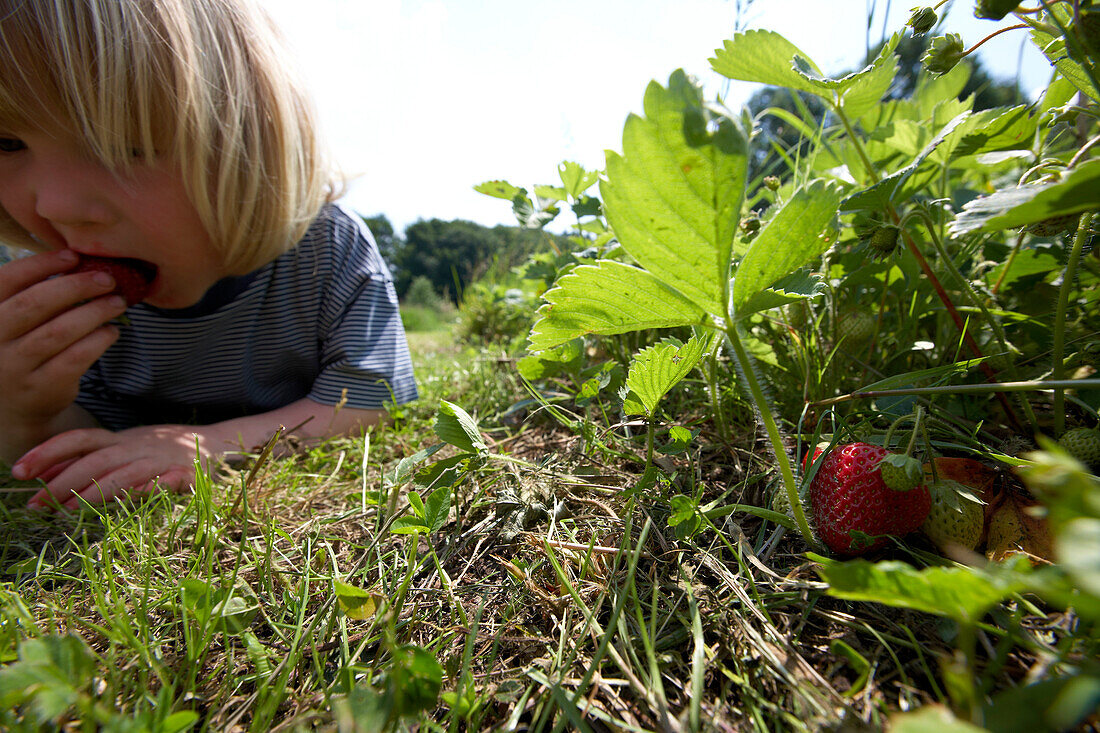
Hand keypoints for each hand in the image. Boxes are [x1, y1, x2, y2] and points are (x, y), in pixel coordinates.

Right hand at [0, 249, 127, 454]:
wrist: (15, 408)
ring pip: (58, 331)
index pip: (7, 280)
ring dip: (94, 312)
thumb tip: (76, 260)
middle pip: (34, 304)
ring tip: (117, 302)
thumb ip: (32, 294)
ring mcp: (14, 367)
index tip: (73, 256)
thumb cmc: (21, 349)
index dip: (40, 264)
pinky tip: (112, 331)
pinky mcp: (41, 388)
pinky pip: (75, 358)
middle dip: (75, 286)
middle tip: (107, 279)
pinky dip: (98, 341)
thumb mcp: (13, 321)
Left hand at [16, 425, 211, 510]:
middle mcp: (137, 447)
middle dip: (62, 482)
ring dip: (94, 492)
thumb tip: (38, 474)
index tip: (18, 470)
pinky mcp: (187, 474)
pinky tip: (133, 499)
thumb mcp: (118, 449)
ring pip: (124, 474)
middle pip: (95, 460)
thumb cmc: (156, 451)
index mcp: (119, 440)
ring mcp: (161, 460)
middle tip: (37, 505)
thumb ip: (82, 459)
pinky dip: (151, 489)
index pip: (78, 440)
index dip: (47, 452)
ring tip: (68, 511)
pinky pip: (168, 482)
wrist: (212, 442)